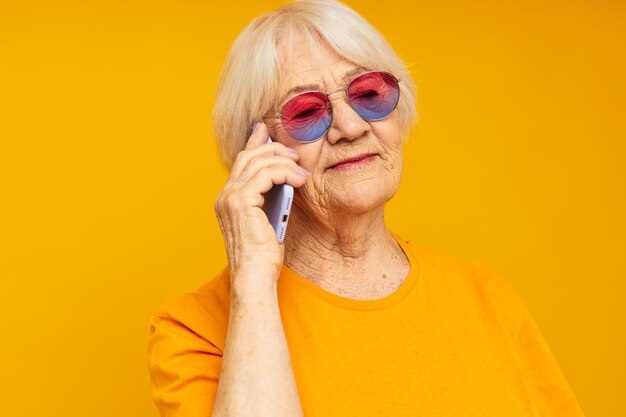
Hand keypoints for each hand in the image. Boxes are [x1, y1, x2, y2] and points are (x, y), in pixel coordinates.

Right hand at [214, 123, 307, 290]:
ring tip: (302, 170)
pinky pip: (266, 175)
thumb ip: (268, 198)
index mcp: (227, 199)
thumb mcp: (266, 220)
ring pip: (259, 163)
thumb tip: (283, 179)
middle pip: (249, 156)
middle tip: (295, 153)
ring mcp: (230, 198)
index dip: (254, 143)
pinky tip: (299, 179)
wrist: (255, 276)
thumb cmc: (263, 256)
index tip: (267, 131)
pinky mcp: (242, 202)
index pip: (241, 162)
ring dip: (285, 162)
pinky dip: (285, 173)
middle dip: (274, 149)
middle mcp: (224, 195)